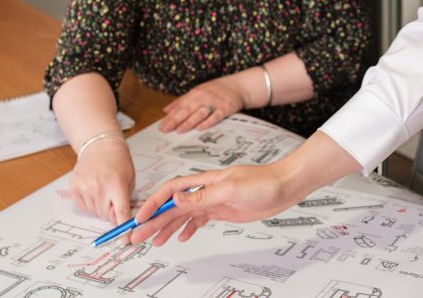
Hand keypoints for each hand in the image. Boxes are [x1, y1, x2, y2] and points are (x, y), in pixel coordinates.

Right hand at [68, 137, 134, 225]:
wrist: (100, 145)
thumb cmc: (118, 161)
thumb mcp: (129, 179)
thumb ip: (124, 200)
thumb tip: (116, 221)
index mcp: (116, 185)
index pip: (121, 213)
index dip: (124, 228)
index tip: (126, 240)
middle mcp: (99, 187)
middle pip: (105, 216)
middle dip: (111, 212)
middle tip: (113, 197)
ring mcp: (84, 187)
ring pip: (93, 212)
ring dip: (100, 206)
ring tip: (103, 189)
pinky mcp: (74, 187)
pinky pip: (82, 206)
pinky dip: (89, 202)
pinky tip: (93, 188)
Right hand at [128, 162, 301, 245]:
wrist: (284, 186)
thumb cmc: (262, 182)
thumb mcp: (231, 189)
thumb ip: (203, 196)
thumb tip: (177, 199)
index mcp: (203, 182)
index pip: (170, 191)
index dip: (153, 204)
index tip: (140, 218)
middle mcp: (205, 191)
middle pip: (172, 206)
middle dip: (153, 221)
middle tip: (138, 236)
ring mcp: (213, 200)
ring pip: (183, 215)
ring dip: (167, 227)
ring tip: (154, 240)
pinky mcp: (222, 210)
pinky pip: (198, 220)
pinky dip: (188, 229)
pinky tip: (182, 238)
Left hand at [159, 75, 248, 132]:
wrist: (238, 86)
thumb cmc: (217, 90)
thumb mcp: (197, 91)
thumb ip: (181, 101)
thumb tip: (166, 110)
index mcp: (195, 93)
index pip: (180, 106)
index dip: (170, 116)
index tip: (161, 125)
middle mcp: (204, 97)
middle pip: (187, 109)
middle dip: (175, 120)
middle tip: (166, 129)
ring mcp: (215, 103)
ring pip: (200, 113)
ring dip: (189, 122)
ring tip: (179, 130)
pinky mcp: (225, 108)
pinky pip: (215, 116)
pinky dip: (208, 122)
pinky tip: (200, 128)